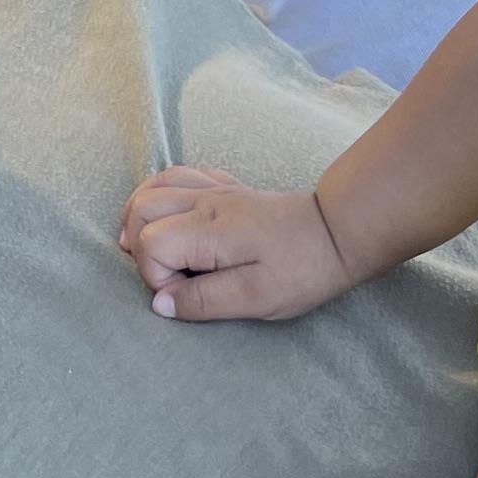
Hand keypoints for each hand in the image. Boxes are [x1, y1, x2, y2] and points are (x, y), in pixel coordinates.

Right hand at [120, 166, 351, 322]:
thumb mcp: (255, 298)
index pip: (151, 244)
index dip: (156, 275)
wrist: (338, 232)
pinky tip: (173, 213)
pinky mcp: (229, 188)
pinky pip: (182, 174)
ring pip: (156, 185)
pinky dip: (165, 191)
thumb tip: (161, 303)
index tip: (184, 294)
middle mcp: (206, 202)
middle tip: (161, 273)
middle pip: (142, 208)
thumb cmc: (302, 268)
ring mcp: (216, 190)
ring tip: (146, 243)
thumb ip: (203, 301)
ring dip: (141, 213)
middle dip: (138, 242)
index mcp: (209, 229)